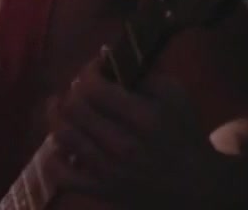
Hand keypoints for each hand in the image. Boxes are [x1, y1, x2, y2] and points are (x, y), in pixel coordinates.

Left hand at [46, 65, 217, 204]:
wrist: (194, 184)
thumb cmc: (184, 133)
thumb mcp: (176, 94)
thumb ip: (143, 74)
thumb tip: (106, 58)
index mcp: (143, 118)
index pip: (93, 87)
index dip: (88, 70)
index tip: (95, 67)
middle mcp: (122, 144)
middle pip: (73, 108)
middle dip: (72, 91)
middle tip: (81, 88)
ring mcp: (107, 170)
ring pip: (63, 135)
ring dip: (57, 115)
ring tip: (62, 106)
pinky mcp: (99, 190)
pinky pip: (61, 174)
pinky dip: (54, 156)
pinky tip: (61, 143)